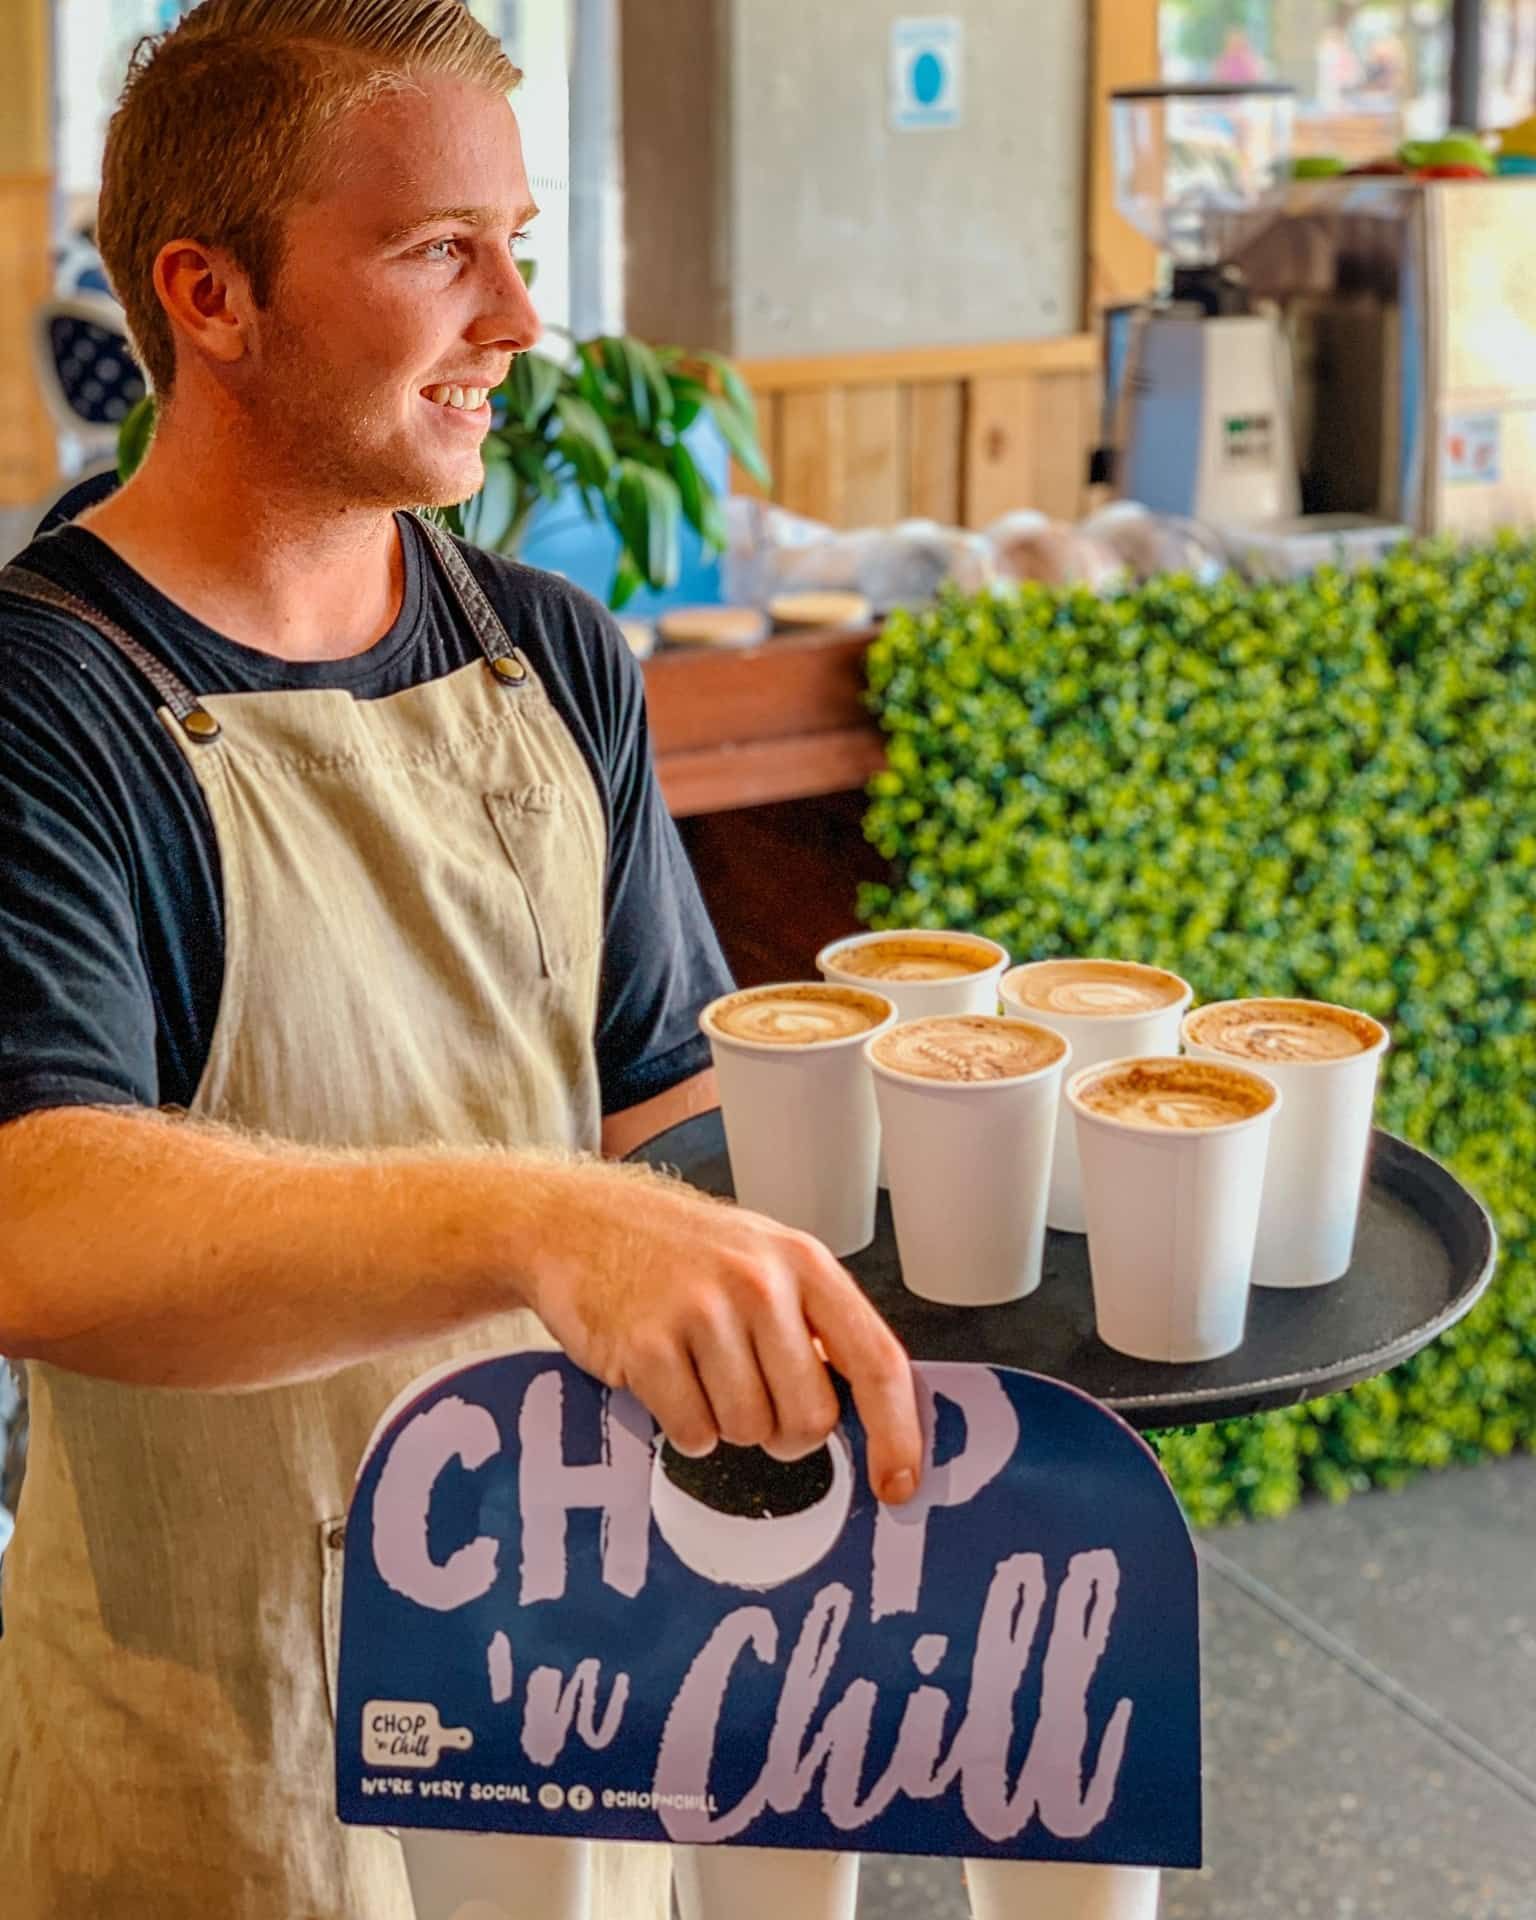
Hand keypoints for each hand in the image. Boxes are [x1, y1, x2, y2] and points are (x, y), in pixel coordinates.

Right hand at [529, 1163, 922, 1504]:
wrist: (580, 1224)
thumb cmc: (683, 1253)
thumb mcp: (764, 1260)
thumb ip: (815, 1324)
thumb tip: (871, 1415)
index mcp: (804, 1263)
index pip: (876, 1361)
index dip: (896, 1433)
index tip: (898, 1484)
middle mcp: (760, 1282)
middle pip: (810, 1418)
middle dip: (785, 1433)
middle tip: (753, 1399)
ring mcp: (702, 1311)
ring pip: (748, 1432)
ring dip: (726, 1424)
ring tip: (699, 1371)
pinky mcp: (646, 1345)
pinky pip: (692, 1434)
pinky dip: (683, 1425)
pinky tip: (666, 1378)